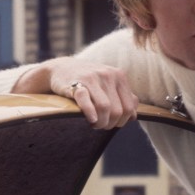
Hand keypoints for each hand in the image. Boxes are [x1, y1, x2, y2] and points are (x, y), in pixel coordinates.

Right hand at [13, 57, 138, 129]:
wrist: (61, 68)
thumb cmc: (88, 81)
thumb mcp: (109, 85)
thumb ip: (124, 98)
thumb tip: (134, 117)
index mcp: (119, 76)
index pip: (129, 108)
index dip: (121, 122)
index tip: (110, 123)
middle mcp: (108, 75)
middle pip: (117, 111)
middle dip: (109, 124)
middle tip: (100, 126)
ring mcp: (92, 78)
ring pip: (105, 108)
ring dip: (100, 123)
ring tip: (93, 124)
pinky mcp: (76, 83)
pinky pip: (86, 100)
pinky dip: (90, 113)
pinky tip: (90, 119)